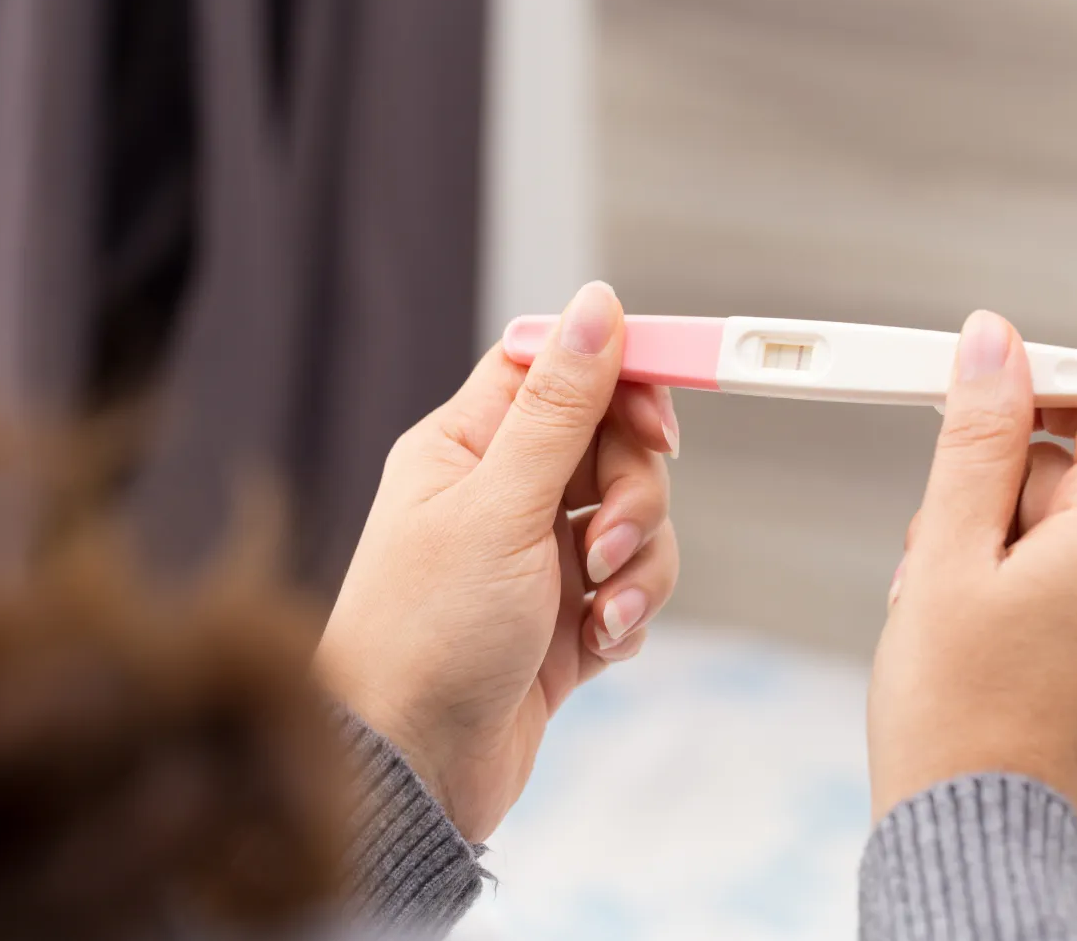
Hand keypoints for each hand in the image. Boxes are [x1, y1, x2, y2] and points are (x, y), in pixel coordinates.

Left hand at [316, 282, 679, 840]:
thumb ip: (559, 408)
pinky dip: (627, 614)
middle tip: (607, 545)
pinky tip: (594, 648)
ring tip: (599, 614)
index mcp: (466, 447)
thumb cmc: (427, 636)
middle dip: (634, 496)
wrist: (415, 772)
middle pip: (611, 446)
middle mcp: (501, 494)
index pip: (556, 370)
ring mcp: (535, 559)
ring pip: (632, 520)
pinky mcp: (563, 620)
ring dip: (637, 566)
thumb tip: (597, 304)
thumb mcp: (501, 508)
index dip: (619, 382)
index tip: (661, 422)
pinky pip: (630, 588)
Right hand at [868, 311, 1076, 841]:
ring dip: (996, 544)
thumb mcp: (945, 557)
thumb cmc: (950, 710)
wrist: (972, 844)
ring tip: (935, 606)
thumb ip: (973, 441)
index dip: (1046, 380)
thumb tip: (993, 339)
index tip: (972, 393)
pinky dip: (1021, 591)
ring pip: (1072, 535)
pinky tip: (968, 638)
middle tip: (928, 543)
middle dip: (996, 485)